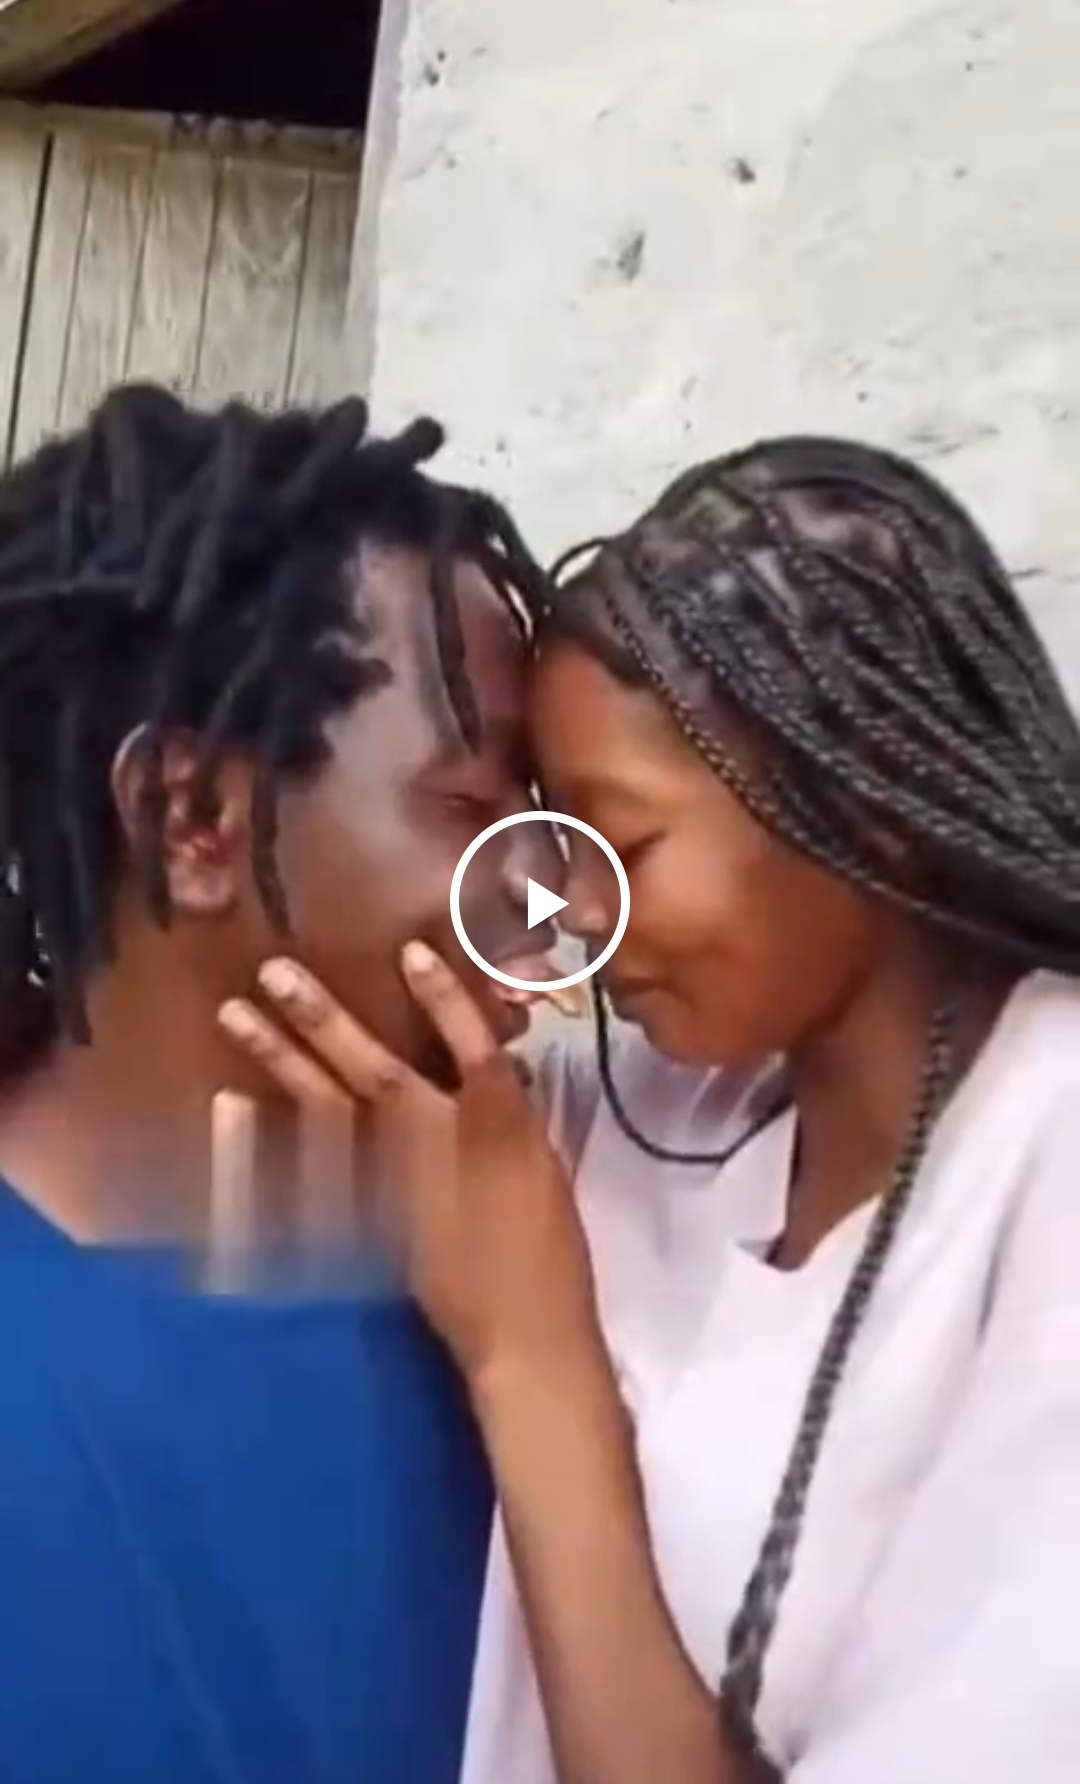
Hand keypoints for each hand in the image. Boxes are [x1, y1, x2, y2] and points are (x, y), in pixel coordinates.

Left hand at [217, 943, 600, 1387]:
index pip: (473, 1044)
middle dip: (325, 1018)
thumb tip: (479, 1055)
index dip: (445, 996)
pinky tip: (229, 1107)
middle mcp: (438, 1145)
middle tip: (274, 972)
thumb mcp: (543, 1160)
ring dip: (280, 1061)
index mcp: (499, 1125)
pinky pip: (304, 1173)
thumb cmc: (546, 1246)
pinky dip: (263, 1142)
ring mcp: (394, 1184)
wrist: (522, 1332)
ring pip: (328, 1112)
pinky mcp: (365, 1220)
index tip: (409, 950)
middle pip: (375, 1070)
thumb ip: (505, 1105)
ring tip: (235, 1016)